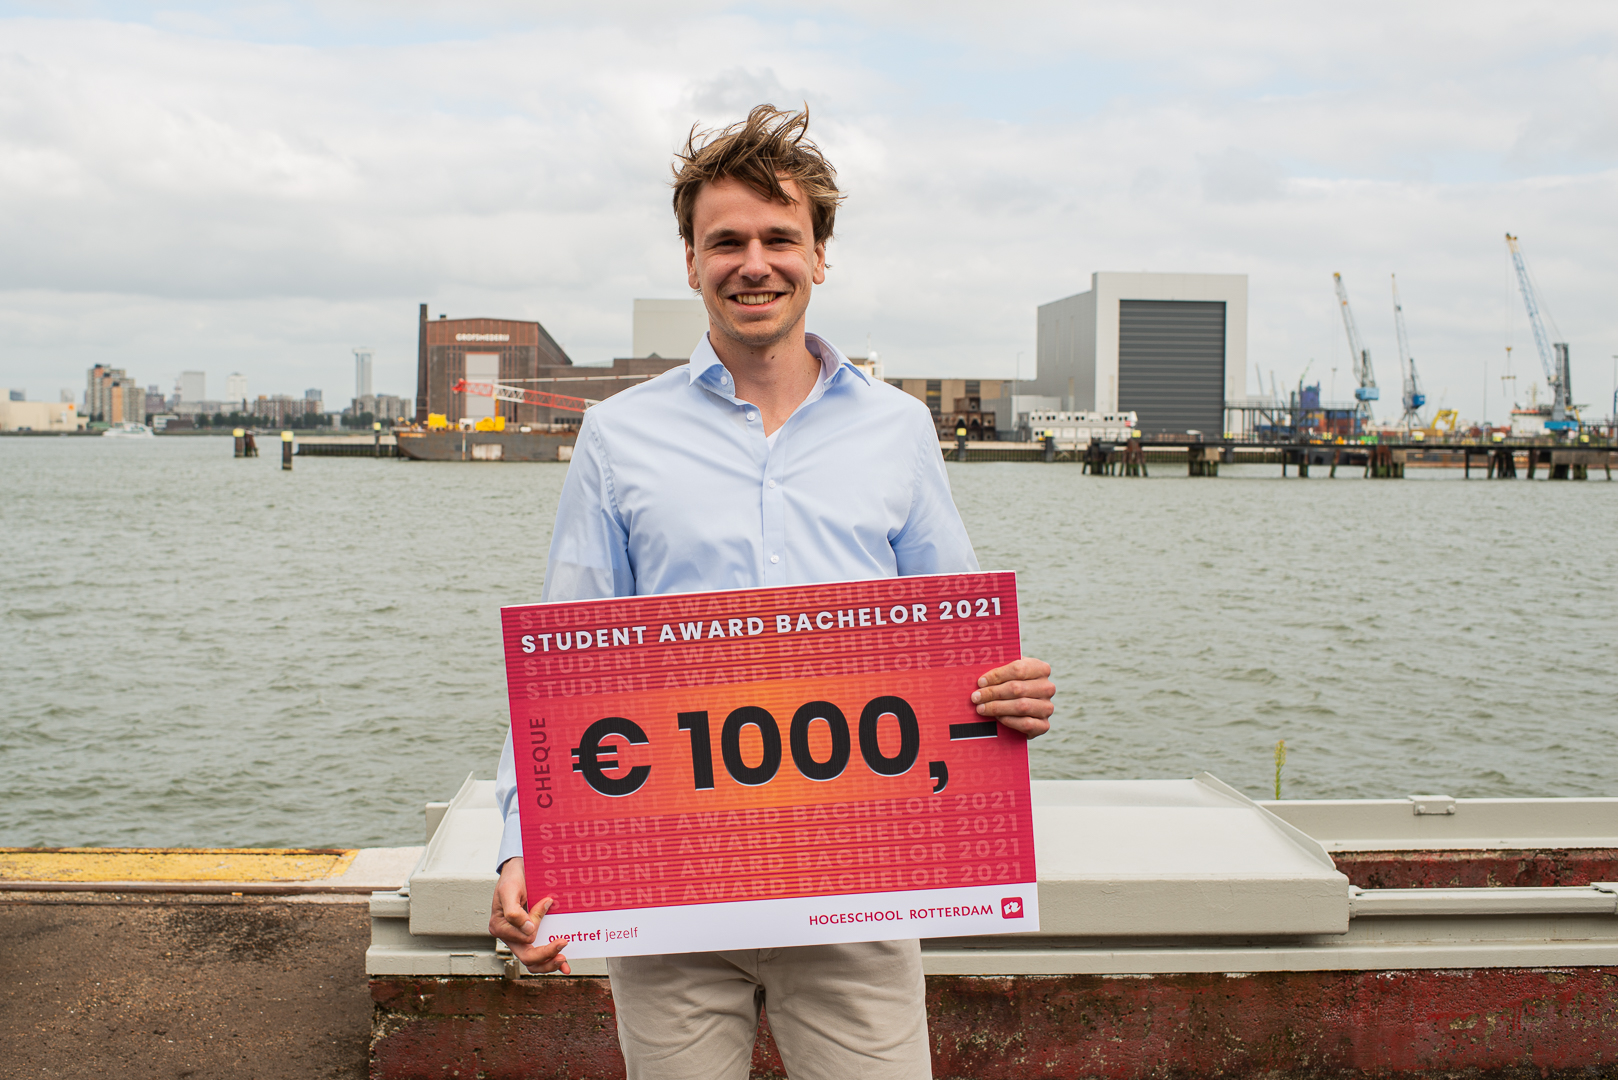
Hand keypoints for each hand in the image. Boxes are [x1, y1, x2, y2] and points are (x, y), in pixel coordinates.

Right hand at [488, 857, 570, 973]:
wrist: (519, 871)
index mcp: (500, 928)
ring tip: (564, 961)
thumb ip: (514, 912)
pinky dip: (551, 961)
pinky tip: (564, 966)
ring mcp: (520, 938)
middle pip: (527, 958)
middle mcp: (510, 936)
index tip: (546, 902)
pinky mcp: (530, 936)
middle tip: (563, 943)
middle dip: (547, 955)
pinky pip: (539, 955)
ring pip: (533, 962)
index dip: (536, 925)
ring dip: (549, 963)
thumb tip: (528, 930)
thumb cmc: (512, 878)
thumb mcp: (509, 890)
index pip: (524, 939)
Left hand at [970, 657, 1053, 737]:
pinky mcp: (1044, 725)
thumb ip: (999, 670)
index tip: (980, 682)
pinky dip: (1009, 720)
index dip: (997, 675)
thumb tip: (979, 673)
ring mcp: (1047, 707)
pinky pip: (1026, 723)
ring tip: (981, 708)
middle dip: (993, 693)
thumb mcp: (1008, 674)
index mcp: (1041, 668)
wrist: (1021, 711)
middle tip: (975, 697)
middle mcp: (1047, 687)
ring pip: (1021, 706)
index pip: (1018, 669)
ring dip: (997, 707)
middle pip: (1017, 688)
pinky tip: (996, 718)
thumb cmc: (1010, 686)